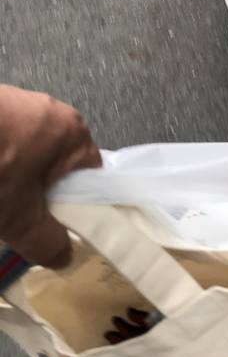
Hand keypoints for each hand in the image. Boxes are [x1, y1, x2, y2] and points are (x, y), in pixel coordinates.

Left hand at [0, 85, 100, 267]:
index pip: (90, 174)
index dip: (74, 203)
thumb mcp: (19, 219)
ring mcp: (13, 100)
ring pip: (21, 151)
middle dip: (34, 192)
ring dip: (7, 176)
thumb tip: (64, 257)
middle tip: (15, 217)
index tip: (52, 223)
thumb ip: (47, 242)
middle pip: (52, 163)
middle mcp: (49, 108)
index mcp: (73, 131)